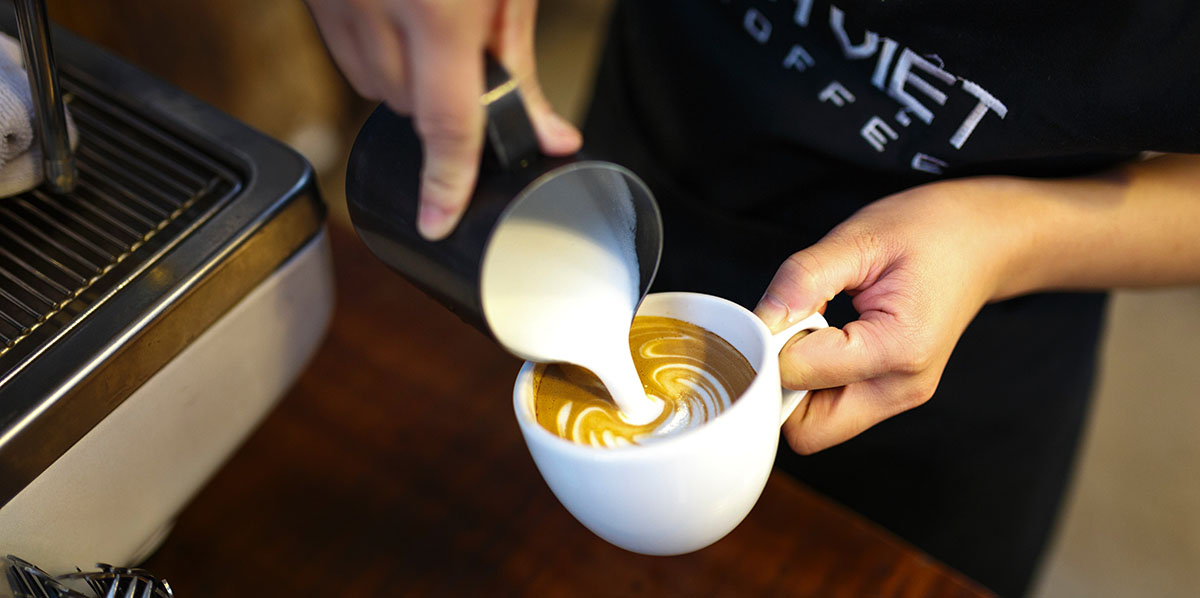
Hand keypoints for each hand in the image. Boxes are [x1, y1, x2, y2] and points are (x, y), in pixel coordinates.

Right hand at [304, 0, 581, 238]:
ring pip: (368, 82)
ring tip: (434, 18)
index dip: (445, 183)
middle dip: (443, 103)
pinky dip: (373, 45)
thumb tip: (547, 131)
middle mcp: (373, 5)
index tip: (438, 222)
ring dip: (406, 77)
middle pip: (406, 107)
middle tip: (469, 52)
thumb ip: (520, 57)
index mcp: (438, 9)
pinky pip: (342, 44)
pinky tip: (400, 6)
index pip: (444, 125)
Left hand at [754, 178, 1022, 453]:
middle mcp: (902, 388)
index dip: (772, 341)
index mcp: (898, 348)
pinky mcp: (890, 395)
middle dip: (778, 384)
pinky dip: (813, 383)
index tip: (781, 307)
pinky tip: (824, 340)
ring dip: (795, 385)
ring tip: (815, 328)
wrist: (985, 241)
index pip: (798, 374)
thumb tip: (761, 320)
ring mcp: (899, 398)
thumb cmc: (932, 232)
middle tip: (790, 328)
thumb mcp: (861, 237)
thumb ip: (804, 279)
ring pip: (816, 428)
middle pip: (806, 430)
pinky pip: (831, 411)